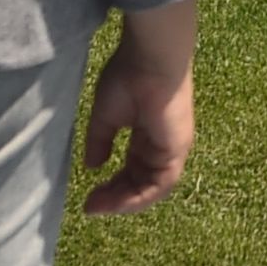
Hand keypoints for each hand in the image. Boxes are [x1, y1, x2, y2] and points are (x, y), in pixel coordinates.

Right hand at [77, 5, 197, 214]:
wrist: (151, 58)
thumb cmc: (129, 76)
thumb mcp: (106, 115)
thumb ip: (100, 141)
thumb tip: (92, 166)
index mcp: (148, 134)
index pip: (132, 169)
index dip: (112, 186)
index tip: (89, 197)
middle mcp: (163, 145)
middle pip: (141, 183)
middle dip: (115, 198)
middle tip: (90, 207)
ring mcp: (172, 149)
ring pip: (151, 189)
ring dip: (125, 202)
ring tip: (99, 207)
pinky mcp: (177, 151)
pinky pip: (160, 185)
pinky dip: (139, 197)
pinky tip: (117, 203)